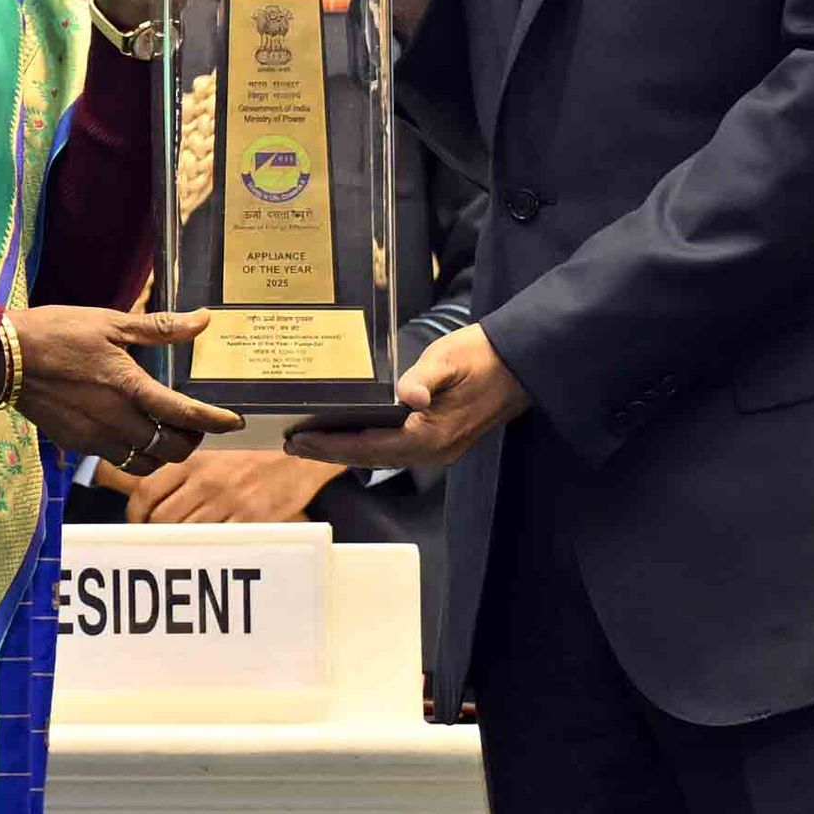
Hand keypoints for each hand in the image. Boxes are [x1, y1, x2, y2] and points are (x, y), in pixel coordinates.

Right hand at [11, 305, 237, 469]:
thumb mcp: (110, 322)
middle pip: (170, 450)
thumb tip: (202, 320)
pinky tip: (129, 431)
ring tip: (164, 433)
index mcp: (128, 386)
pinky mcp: (75, 443)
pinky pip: (115, 459)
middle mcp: (115, 419)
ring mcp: (94, 436)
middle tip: (193, 425)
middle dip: (190, 441)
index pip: (185, 414)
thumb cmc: (56, 333)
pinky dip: (132, 453)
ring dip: (161, 454)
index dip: (215, 422)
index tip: (233, 422)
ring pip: (144, 464)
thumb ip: (160, 328)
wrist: (2, 357)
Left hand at [110, 446, 347, 526]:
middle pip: (162, 519)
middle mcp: (206, 481)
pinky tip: (209, 551)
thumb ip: (184, 471)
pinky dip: (209, 549)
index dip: (134, 515)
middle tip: (155, 543)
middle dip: (154, 536)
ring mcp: (230, 501)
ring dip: (178, 545)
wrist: (301, 454)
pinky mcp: (253, 518)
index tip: (136, 525)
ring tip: (179, 549)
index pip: (146, 491)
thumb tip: (152, 497)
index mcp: (193, 461)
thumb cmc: (254, 454)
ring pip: (187, 534)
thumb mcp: (213, 452)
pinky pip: (220, 541)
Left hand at [289, 321, 526, 474]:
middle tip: (291, 445)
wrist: (522, 362)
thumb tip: (408, 396)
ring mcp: (438, 450)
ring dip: (345, 451)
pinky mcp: (441, 441)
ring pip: (381, 457)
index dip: (331, 445)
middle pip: (370, 458)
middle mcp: (432, 452)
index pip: (368, 446)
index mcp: (430, 436)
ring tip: (310, 444)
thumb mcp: (449, 360)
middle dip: (329, 452)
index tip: (298, 440)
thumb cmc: (483, 356)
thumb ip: (424, 378)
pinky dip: (366, 446)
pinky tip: (349, 436)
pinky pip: (395, 450)